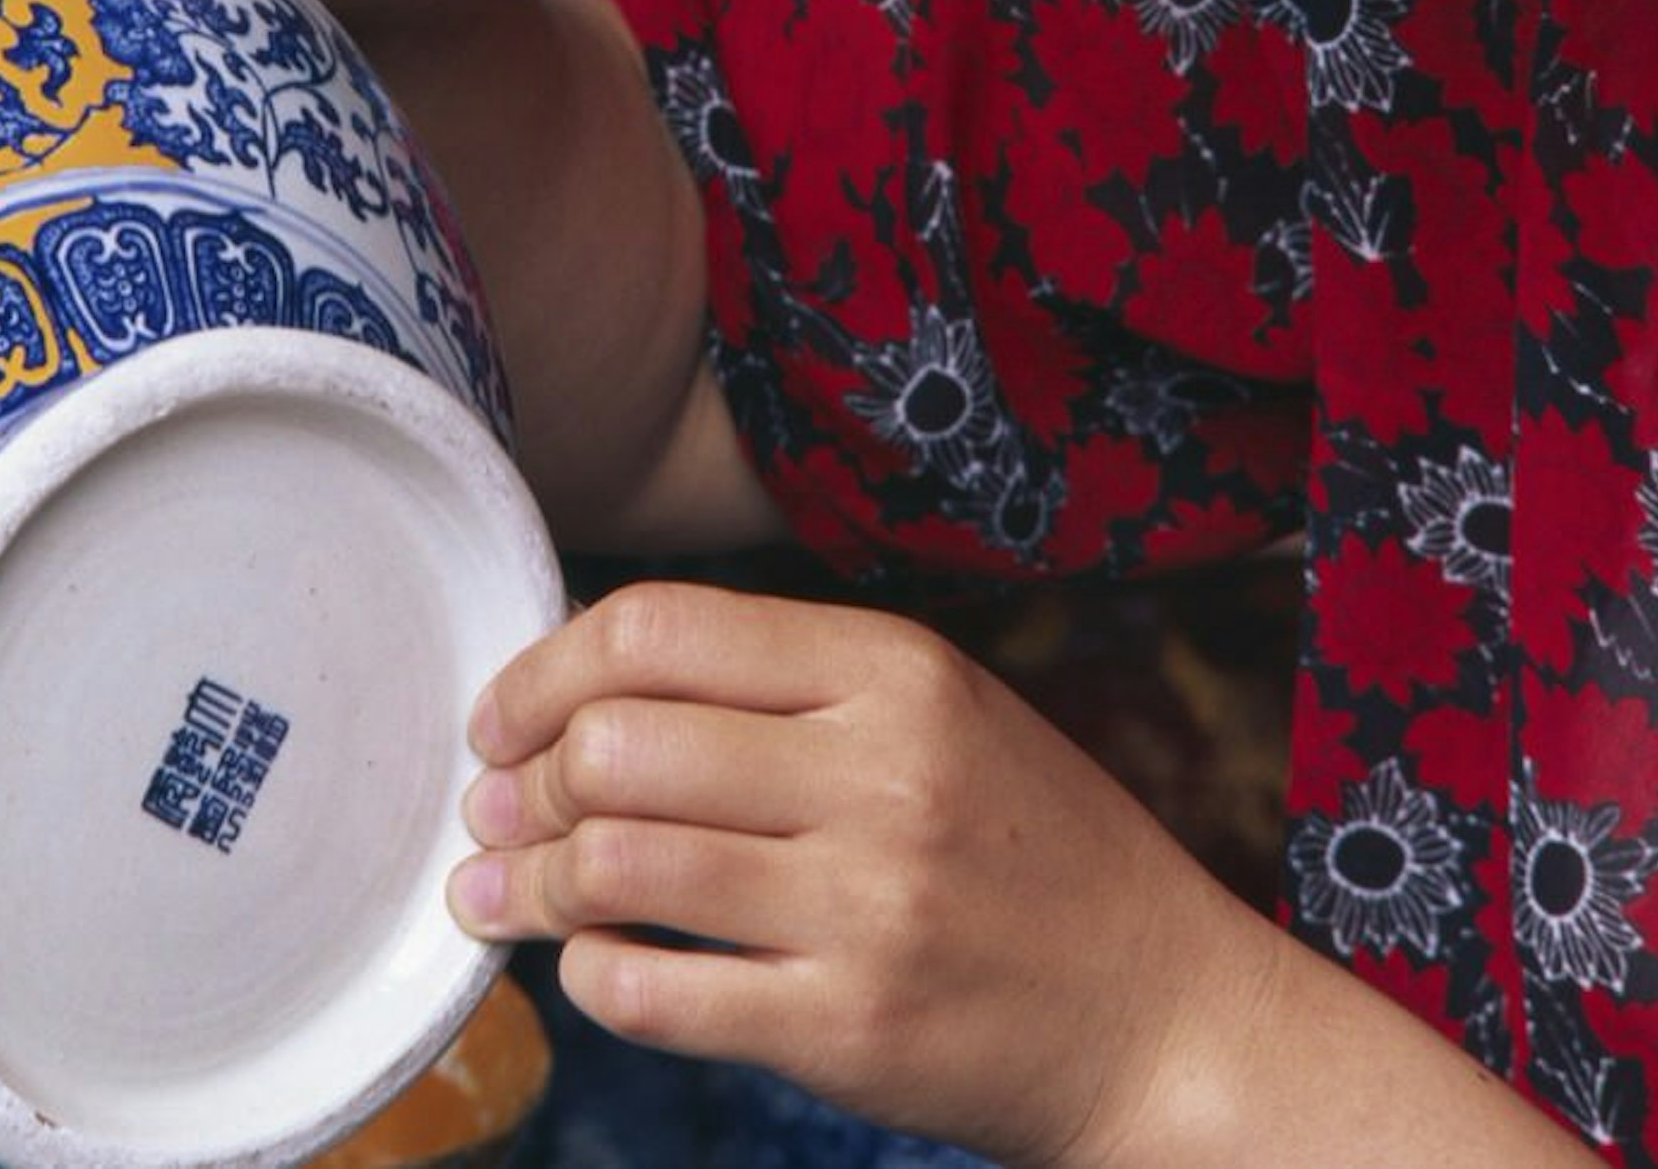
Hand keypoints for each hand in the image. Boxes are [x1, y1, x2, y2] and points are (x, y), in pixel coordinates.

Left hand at [449, 581, 1272, 1168]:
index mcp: (893, 670)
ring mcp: (866, 907)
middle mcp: (880, 774)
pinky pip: (652, 993)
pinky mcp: (849, 1028)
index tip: (500, 719)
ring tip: (502, 896)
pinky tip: (590, 968)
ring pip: (613, 866)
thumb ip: (782, 687)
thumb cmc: (1031, 853)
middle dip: (518, 784)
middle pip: (613, 745)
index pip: (654, 629)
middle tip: (492, 816)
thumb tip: (582, 693)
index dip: (541, 672)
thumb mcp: (940, 714)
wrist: (1165, 1016)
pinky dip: (588, 978)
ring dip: (525, 885)